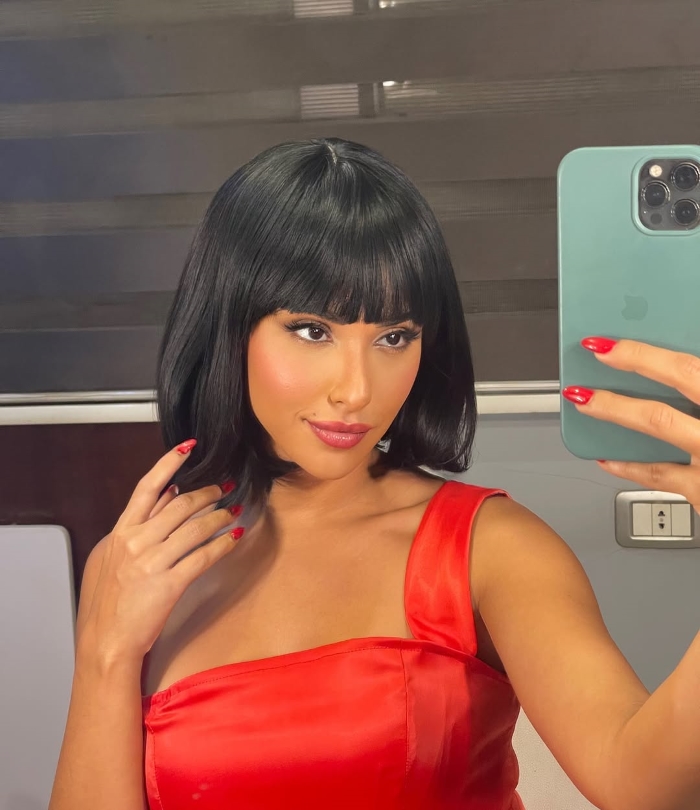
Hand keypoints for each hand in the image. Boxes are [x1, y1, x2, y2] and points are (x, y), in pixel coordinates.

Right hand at [79, 440, 243, 664]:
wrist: (105, 642)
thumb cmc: (109, 603)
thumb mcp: (112, 558)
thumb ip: (137, 526)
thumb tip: (165, 496)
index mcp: (121, 533)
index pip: (147, 488)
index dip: (169, 463)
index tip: (188, 446)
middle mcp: (136, 543)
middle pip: (180, 505)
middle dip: (207, 492)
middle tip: (224, 487)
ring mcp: (151, 563)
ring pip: (195, 527)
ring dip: (219, 515)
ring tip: (233, 510)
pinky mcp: (168, 584)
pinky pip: (203, 557)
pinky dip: (223, 544)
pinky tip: (234, 537)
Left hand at [562, 337, 699, 513]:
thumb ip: (697, 385)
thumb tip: (678, 368)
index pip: (693, 365)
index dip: (650, 351)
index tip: (617, 341)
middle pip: (681, 378)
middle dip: (634, 361)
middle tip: (597, 351)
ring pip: (660, 422)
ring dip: (615, 408)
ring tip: (585, 399)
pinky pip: (658, 475)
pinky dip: (627, 466)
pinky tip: (607, 458)